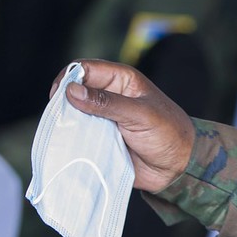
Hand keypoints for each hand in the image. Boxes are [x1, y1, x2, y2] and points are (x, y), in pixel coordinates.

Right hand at [51, 59, 195, 193]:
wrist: (178, 168)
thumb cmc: (168, 134)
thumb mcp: (139, 115)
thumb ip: (107, 103)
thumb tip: (72, 91)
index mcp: (121, 80)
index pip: (85, 69)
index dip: (68, 78)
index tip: (58, 96)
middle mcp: (109, 97)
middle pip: (75, 92)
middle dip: (64, 103)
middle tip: (58, 119)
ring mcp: (103, 119)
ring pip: (75, 116)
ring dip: (66, 124)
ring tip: (61, 135)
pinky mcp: (101, 140)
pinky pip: (80, 137)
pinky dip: (72, 141)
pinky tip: (66, 147)